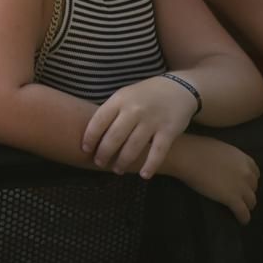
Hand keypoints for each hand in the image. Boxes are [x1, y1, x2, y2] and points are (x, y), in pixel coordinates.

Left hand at [82, 74, 198, 176]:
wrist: (177, 88)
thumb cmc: (144, 95)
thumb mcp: (125, 95)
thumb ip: (111, 111)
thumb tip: (92, 133)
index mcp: (119, 100)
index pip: (99, 120)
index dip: (90, 137)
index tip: (85, 150)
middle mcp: (134, 110)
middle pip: (114, 136)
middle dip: (104, 153)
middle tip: (99, 163)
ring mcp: (152, 120)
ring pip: (133, 146)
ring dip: (123, 161)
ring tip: (118, 170)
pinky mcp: (169, 130)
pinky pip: (158, 152)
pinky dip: (150, 165)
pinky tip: (144, 175)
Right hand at [159, 135, 259, 224]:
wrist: (188, 157)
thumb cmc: (196, 148)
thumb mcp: (218, 148)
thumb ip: (228, 158)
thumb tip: (225, 163)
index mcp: (242, 158)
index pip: (255, 172)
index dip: (250, 178)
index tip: (244, 182)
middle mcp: (246, 173)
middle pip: (253, 186)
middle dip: (247, 191)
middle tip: (239, 195)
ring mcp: (241, 187)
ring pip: (251, 200)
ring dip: (247, 205)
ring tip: (242, 209)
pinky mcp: (232, 199)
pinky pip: (243, 212)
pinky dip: (244, 217)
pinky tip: (242, 221)